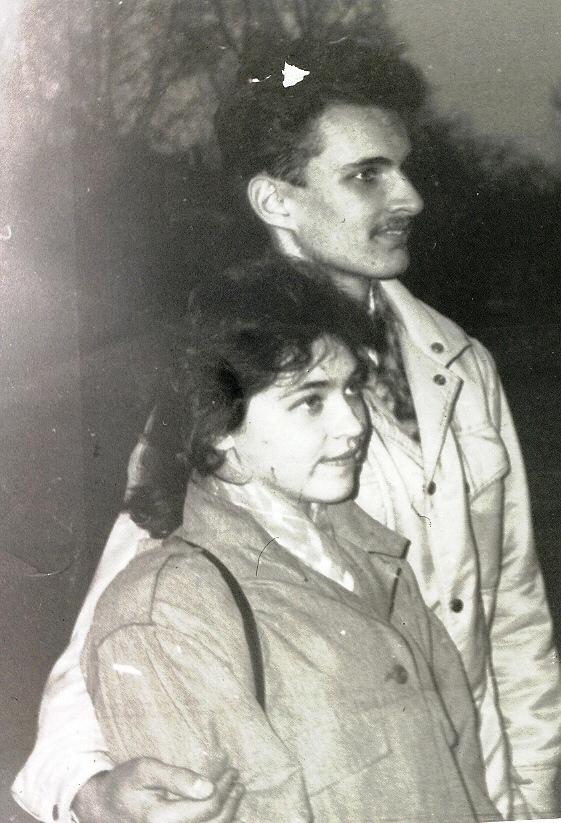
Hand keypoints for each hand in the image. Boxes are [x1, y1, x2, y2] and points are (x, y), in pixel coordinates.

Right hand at [72, 757, 244, 822]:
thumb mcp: (146, 770)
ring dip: (228, 814)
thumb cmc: (124, 783)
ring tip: (236, 792)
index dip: (224, 789)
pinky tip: (223, 809)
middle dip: (231, 801)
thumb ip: (177, 778)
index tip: (231, 771)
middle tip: (237, 780)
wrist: (103, 807)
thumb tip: (208, 787)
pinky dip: (216, 822)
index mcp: (161, 819)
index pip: (207, 808)